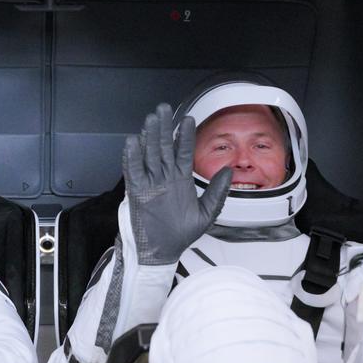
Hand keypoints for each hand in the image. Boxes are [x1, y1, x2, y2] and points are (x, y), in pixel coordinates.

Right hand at [123, 104, 232, 264]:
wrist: (161, 253)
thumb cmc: (182, 235)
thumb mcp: (207, 214)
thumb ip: (218, 192)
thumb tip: (230, 170)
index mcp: (181, 180)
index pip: (183, 152)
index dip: (185, 136)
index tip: (189, 119)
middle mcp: (165, 178)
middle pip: (163, 147)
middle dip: (164, 128)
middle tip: (164, 109)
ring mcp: (150, 183)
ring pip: (148, 155)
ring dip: (149, 137)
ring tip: (151, 120)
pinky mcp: (136, 192)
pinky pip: (133, 171)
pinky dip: (132, 157)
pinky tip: (133, 142)